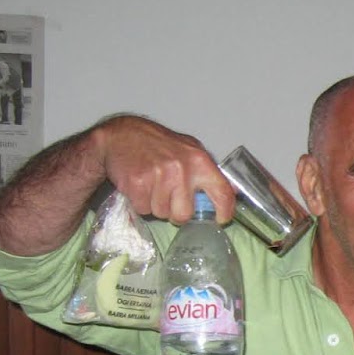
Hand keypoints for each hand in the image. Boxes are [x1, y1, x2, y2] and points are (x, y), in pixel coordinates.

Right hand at [91, 114, 236, 225]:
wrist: (121, 135)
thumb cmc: (157, 144)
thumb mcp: (190, 149)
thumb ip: (209, 171)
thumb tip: (232, 191)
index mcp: (199, 160)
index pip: (222, 193)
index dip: (224, 211)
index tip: (221, 219)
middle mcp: (181, 169)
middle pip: (184, 214)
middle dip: (175, 212)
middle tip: (169, 197)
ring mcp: (159, 176)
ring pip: (161, 213)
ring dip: (156, 205)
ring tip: (152, 185)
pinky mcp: (137, 183)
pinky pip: (143, 209)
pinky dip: (140, 202)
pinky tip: (140, 185)